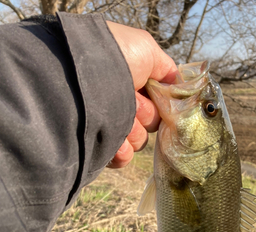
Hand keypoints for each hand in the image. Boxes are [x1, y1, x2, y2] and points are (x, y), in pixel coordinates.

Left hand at [106, 22, 176, 167]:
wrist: (79, 76)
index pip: (158, 103)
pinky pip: (123, 157)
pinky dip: (122, 151)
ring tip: (115, 118)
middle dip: (144, 114)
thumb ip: (165, 68)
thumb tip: (177, 84)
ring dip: (132, 132)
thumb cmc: (113, 55)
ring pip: (139, 140)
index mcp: (132, 84)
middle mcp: (121, 104)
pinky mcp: (101, 146)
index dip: (161, 103)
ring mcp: (110, 125)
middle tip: (131, 101)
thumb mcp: (146, 49)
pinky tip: (115, 142)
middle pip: (151, 123)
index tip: (158, 98)